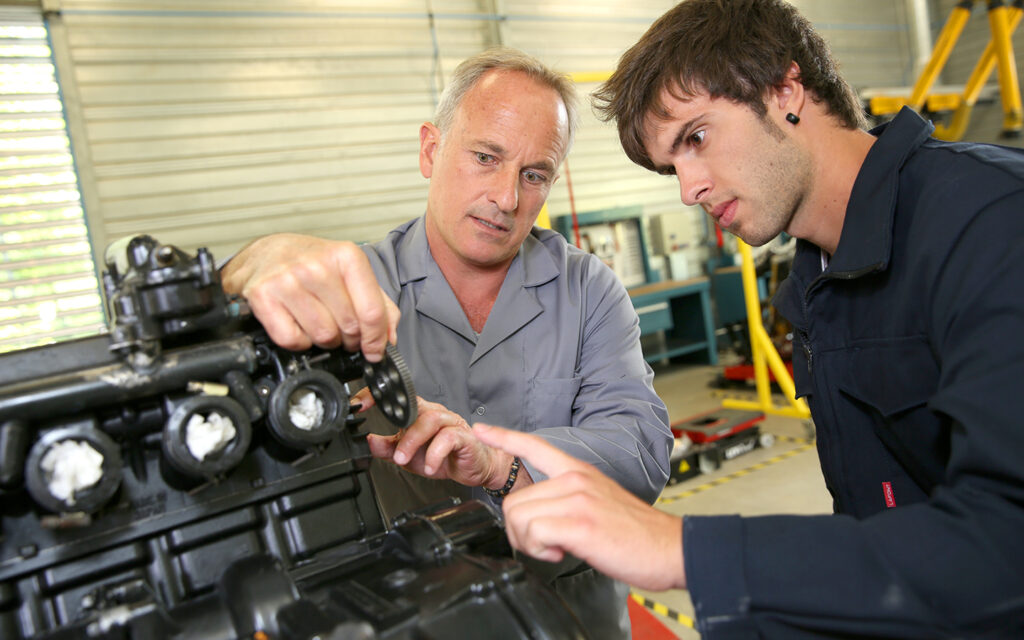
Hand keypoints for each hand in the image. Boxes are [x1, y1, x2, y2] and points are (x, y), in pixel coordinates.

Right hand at [221, 233, 398, 360]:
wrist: (265, 254)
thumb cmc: (311, 264)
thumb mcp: (350, 273)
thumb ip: (378, 303)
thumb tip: (389, 338)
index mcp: (346, 256)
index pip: (371, 311)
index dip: (376, 339)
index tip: (375, 350)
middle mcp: (316, 266)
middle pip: (349, 327)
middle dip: (350, 338)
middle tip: (343, 332)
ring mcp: (288, 280)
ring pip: (323, 336)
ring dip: (325, 340)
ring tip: (321, 325)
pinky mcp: (263, 296)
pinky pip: (292, 340)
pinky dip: (299, 342)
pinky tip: (299, 326)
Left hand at [357, 389, 528, 490]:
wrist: (476, 468)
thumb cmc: (446, 457)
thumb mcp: (410, 456)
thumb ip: (389, 448)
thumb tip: (369, 441)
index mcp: (420, 414)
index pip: (399, 399)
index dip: (379, 397)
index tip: (360, 404)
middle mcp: (435, 414)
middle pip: (415, 409)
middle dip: (401, 433)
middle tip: (394, 455)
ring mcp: (451, 423)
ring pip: (430, 421)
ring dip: (414, 442)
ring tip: (405, 461)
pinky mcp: (464, 436)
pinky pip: (449, 438)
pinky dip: (435, 454)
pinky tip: (430, 467)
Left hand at [473, 423, 684, 590]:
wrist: (669, 547)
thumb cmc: (637, 533)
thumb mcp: (599, 502)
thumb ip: (568, 500)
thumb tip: (543, 518)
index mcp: (579, 471)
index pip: (535, 446)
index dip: (504, 436)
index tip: (483, 429)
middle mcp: (575, 479)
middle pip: (514, 501)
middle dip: (521, 531)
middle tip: (547, 543)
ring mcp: (577, 499)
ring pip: (519, 519)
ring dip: (530, 544)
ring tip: (558, 547)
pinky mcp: (579, 522)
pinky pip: (533, 534)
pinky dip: (540, 551)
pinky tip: (562, 552)